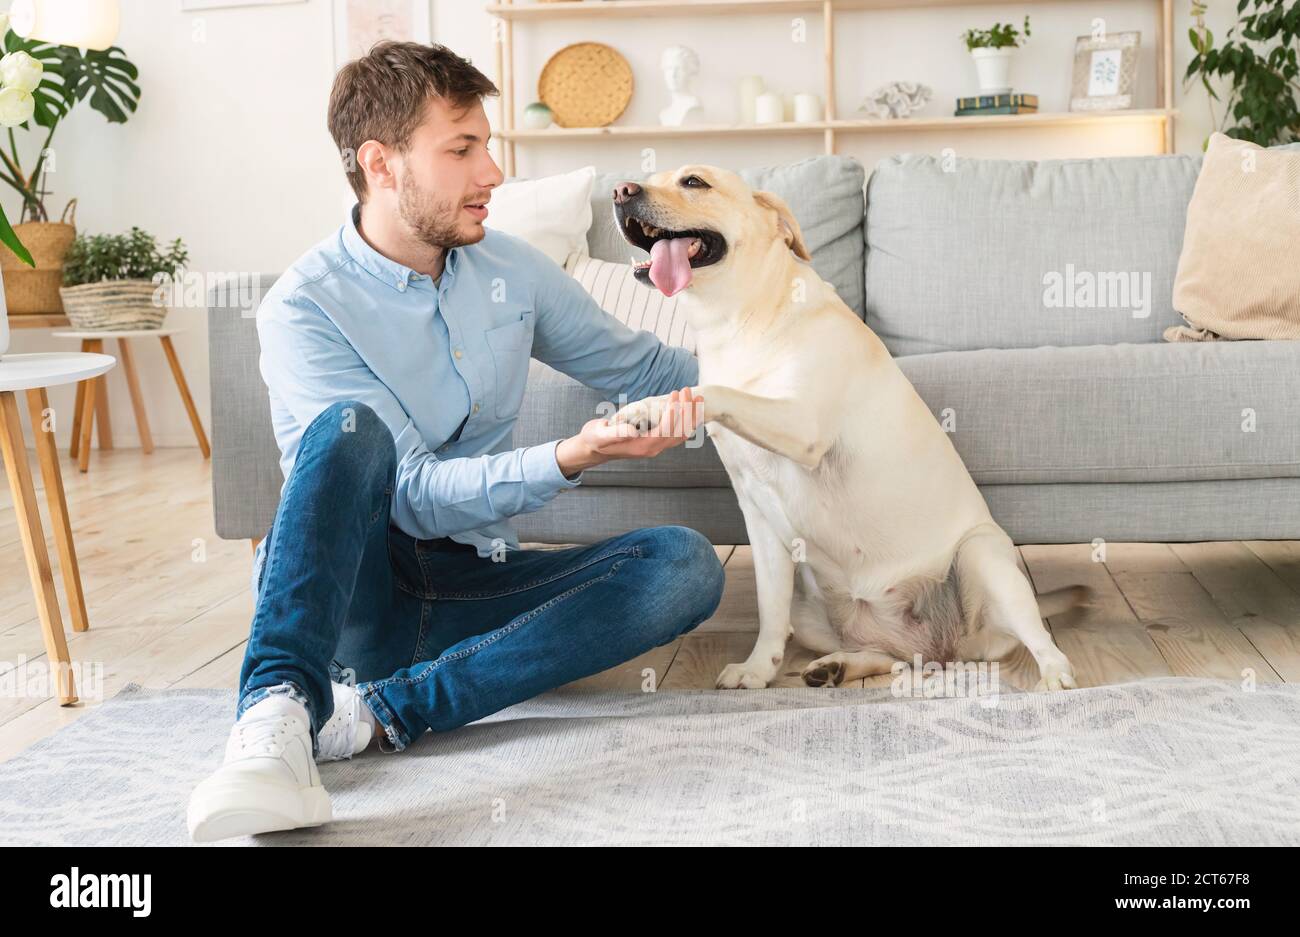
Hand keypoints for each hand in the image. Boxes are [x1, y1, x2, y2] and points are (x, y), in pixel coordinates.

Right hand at [556, 387, 703, 477]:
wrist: (594, 448)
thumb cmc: (595, 439)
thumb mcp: (600, 435)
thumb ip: (616, 433)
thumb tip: (632, 430)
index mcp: (643, 446)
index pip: (666, 430)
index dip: (674, 412)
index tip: (675, 394)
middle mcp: (654, 448)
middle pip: (680, 432)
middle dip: (687, 411)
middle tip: (688, 390)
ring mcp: (657, 446)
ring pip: (682, 434)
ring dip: (691, 416)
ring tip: (697, 398)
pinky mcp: (657, 440)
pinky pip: (678, 433)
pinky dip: (687, 420)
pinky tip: (690, 408)